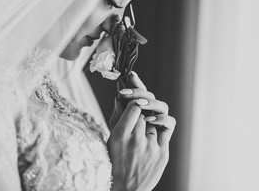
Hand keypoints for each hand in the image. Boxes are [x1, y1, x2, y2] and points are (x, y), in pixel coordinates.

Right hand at [108, 72, 175, 190]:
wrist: (127, 189)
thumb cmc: (115, 162)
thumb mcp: (111, 138)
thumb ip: (117, 116)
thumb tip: (121, 97)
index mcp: (119, 135)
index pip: (134, 106)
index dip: (134, 99)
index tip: (132, 99)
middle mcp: (136, 140)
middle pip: (145, 109)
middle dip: (142, 103)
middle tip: (139, 103)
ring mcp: (152, 147)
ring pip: (156, 117)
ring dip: (150, 114)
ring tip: (145, 117)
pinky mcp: (163, 153)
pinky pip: (167, 126)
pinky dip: (161, 120)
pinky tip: (155, 122)